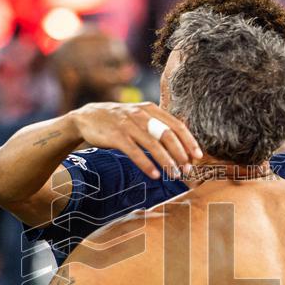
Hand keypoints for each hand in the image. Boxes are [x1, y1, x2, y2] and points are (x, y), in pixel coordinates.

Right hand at [69, 102, 201, 178]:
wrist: (86, 118)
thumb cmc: (118, 121)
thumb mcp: (139, 117)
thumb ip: (157, 125)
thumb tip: (181, 142)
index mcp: (151, 109)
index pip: (176, 125)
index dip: (189, 141)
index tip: (198, 156)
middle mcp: (141, 115)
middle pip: (168, 135)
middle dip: (181, 154)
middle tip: (187, 169)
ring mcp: (128, 125)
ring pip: (153, 145)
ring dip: (167, 162)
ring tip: (175, 175)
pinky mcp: (116, 136)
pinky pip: (135, 152)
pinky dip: (146, 164)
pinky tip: (154, 175)